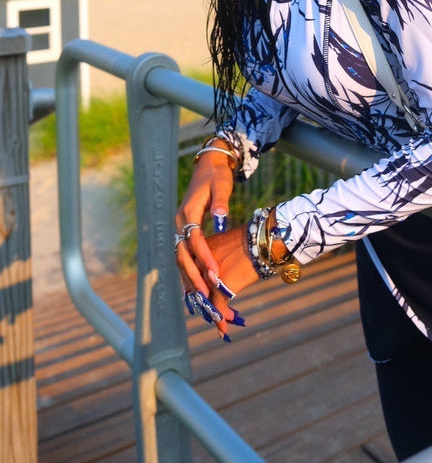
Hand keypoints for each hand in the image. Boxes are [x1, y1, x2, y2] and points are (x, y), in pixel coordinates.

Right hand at [175, 148, 233, 300]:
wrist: (209, 166)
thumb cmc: (217, 175)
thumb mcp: (221, 185)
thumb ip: (221, 201)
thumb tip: (221, 217)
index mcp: (188, 212)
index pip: (194, 240)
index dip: (204, 257)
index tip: (214, 273)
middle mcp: (180, 221)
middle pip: (182, 253)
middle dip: (193, 274)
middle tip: (206, 294)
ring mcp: (180, 226)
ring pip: (180, 256)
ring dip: (189, 276)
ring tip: (200, 297)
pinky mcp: (184, 229)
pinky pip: (184, 253)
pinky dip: (188, 269)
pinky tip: (194, 285)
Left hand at [203, 228, 260, 333]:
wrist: (262, 241)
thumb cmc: (251, 239)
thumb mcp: (226, 243)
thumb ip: (216, 256)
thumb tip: (216, 272)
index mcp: (200, 250)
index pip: (194, 274)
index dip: (198, 289)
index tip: (202, 298)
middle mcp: (200, 264)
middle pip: (199, 289)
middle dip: (206, 303)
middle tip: (212, 312)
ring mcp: (208, 277)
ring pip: (208, 301)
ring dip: (216, 313)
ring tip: (226, 320)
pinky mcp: (220, 289)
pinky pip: (218, 308)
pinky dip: (221, 321)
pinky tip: (224, 329)